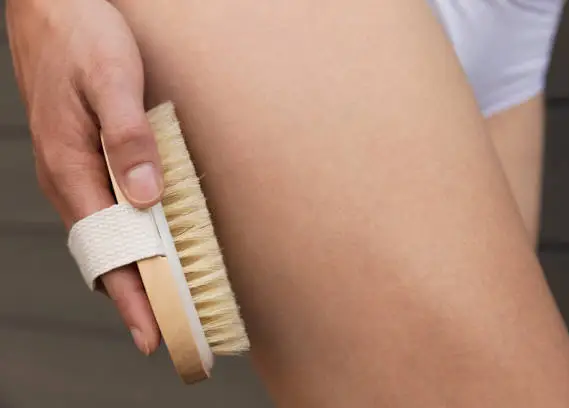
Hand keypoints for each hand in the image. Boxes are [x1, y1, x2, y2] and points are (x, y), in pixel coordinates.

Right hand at [6, 0, 161, 354]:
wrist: (51, 6)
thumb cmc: (79, 37)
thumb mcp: (112, 82)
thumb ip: (128, 140)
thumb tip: (146, 198)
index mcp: (70, 169)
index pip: (106, 251)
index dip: (131, 296)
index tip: (154, 333)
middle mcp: (68, 178)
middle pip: (105, 252)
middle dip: (135, 294)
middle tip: (168, 327)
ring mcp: (73, 169)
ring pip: (106, 234)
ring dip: (134, 267)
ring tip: (163, 297)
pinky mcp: (83, 157)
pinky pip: (107, 210)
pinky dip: (130, 235)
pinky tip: (148, 241)